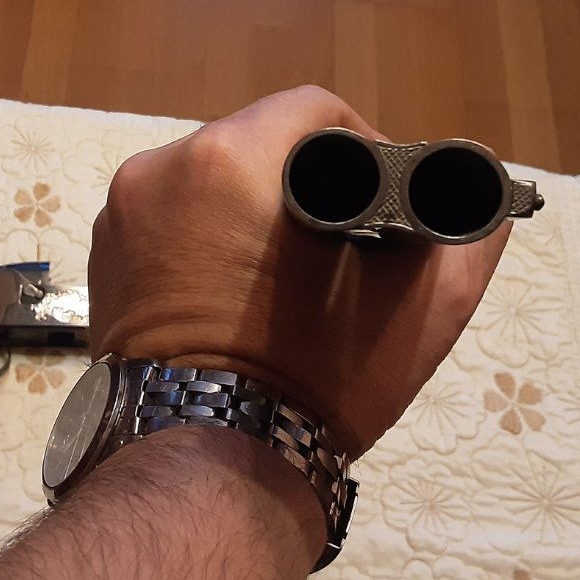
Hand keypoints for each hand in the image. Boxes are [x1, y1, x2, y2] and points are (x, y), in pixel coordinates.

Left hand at [88, 86, 509, 456]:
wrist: (211, 468)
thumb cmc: (321, 378)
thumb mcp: (423, 307)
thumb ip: (467, 231)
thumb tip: (478, 187)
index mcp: (227, 158)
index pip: (311, 112)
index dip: (364, 143)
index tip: (383, 199)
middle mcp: (159, 169)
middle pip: (253, 143)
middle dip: (303, 180)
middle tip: (339, 242)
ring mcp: (119, 214)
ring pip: (207, 181)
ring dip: (250, 208)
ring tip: (287, 271)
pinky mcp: (101, 258)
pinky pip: (169, 221)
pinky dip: (204, 238)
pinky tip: (236, 288)